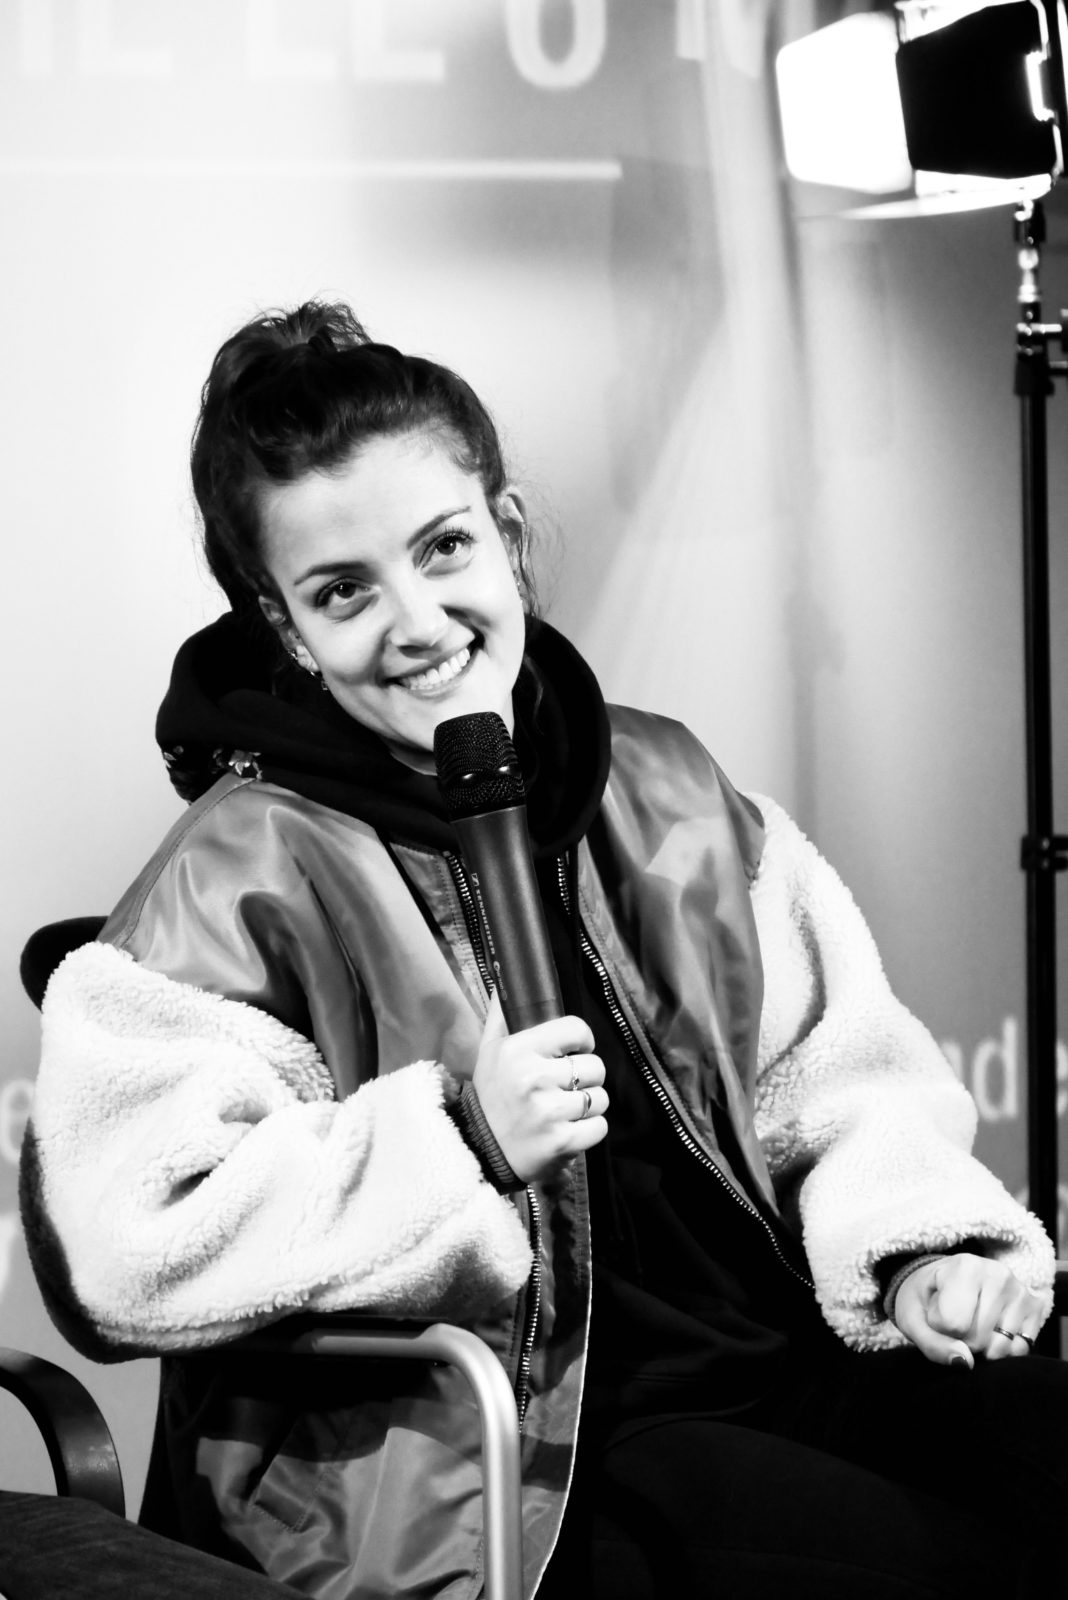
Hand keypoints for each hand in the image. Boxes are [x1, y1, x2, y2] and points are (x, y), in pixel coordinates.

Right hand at [473, 990, 607, 1183]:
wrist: (480, 1150)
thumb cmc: (491, 1097)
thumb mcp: (488, 1052)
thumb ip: (501, 1016)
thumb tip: (504, 979)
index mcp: (518, 1051)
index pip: (577, 1029)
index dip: (582, 1040)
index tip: (575, 1050)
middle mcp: (534, 1078)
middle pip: (595, 1066)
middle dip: (586, 1077)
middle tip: (566, 1086)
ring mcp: (549, 1112)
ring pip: (600, 1098)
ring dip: (589, 1105)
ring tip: (565, 1109)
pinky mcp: (562, 1141)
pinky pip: (600, 1127)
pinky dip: (590, 1130)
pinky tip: (569, 1129)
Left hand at [892, 1253, 1043, 1367]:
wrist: (942, 1283)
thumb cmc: (926, 1300)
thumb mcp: (913, 1320)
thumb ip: (933, 1345)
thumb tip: (965, 1362)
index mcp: (964, 1266)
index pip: (953, 1324)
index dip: (939, 1329)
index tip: (936, 1313)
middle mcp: (998, 1274)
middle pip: (978, 1338)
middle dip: (960, 1340)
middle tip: (954, 1320)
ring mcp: (1019, 1290)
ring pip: (999, 1347)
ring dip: (981, 1347)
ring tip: (972, 1324)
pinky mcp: (1034, 1306)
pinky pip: (1020, 1349)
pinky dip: (1002, 1350)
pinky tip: (991, 1331)